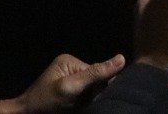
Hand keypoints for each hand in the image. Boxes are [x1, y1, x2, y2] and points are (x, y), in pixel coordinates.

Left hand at [0, 53, 125, 113]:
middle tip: (82, 104)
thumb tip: (121, 58)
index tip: (92, 97)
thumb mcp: (71, 87)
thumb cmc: (45, 102)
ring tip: (78, 107)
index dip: (99, 86)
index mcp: (70, 62)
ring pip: (90, 93)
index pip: (96, 71)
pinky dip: (83, 106)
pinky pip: (83, 100)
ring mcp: (68, 84)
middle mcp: (70, 69)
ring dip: (88, 102)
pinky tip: (77, 109)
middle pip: (94, 81)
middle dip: (92, 95)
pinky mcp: (67, 96)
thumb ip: (95, 74)